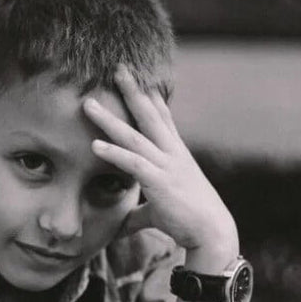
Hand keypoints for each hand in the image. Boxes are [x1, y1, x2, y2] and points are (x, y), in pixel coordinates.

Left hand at [83, 65, 238, 270]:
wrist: (212, 233)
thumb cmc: (188, 219)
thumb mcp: (160, 209)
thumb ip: (138, 212)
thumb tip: (122, 224)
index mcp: (175, 153)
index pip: (163, 118)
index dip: (151, 96)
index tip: (141, 77)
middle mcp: (172, 152)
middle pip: (149, 114)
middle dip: (133, 90)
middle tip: (118, 68)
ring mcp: (166, 165)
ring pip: (134, 135)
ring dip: (110, 119)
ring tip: (88, 104)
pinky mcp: (160, 182)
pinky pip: (133, 163)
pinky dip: (114, 153)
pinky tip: (95, 144)